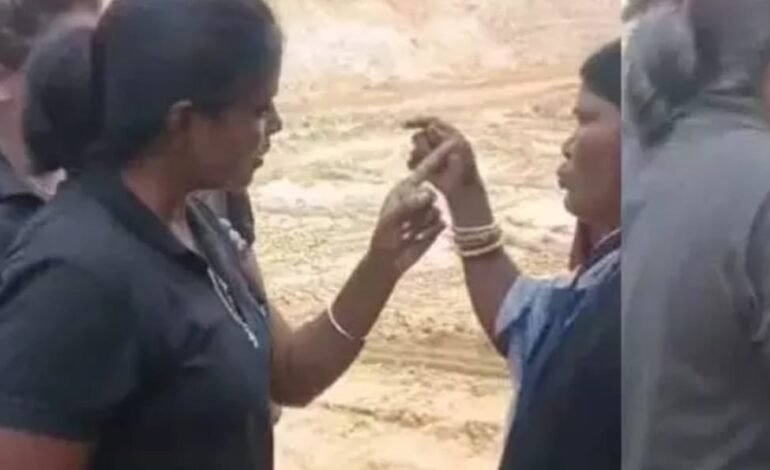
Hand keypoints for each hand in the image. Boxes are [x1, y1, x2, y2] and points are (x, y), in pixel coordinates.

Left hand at [367, 141, 455, 275]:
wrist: (388, 262)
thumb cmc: (383, 238)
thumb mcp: (392, 219)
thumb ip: (409, 203)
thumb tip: (429, 192)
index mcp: (404, 189)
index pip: (425, 169)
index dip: (439, 156)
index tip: (453, 142)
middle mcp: (417, 197)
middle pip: (432, 194)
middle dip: (421, 210)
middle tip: (405, 225)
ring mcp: (426, 211)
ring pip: (437, 210)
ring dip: (423, 224)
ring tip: (408, 233)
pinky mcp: (434, 225)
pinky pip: (441, 223)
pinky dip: (430, 232)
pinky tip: (417, 239)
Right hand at [403, 117, 481, 197]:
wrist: (463, 190)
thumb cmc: (464, 169)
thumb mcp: (456, 151)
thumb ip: (443, 138)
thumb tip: (430, 127)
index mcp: (450, 134)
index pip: (431, 122)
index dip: (418, 121)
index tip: (403, 125)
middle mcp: (440, 142)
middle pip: (420, 136)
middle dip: (423, 146)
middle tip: (429, 157)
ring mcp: (432, 153)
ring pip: (415, 148)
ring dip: (418, 155)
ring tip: (426, 166)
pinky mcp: (426, 166)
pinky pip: (412, 160)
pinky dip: (412, 164)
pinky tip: (415, 169)